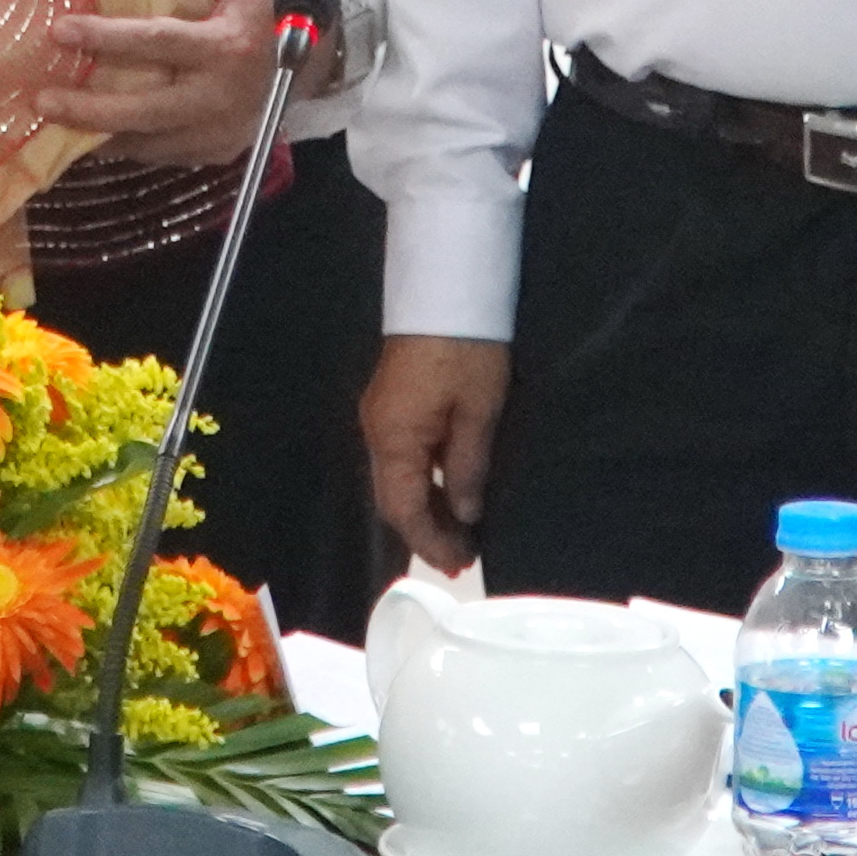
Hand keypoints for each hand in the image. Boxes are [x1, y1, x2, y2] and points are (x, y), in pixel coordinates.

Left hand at [38, 0, 294, 167]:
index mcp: (228, 47)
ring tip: (54, 122)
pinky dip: (127, 145)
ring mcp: (221, 132)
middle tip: (41, 99)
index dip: (106, 38)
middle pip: (143, 112)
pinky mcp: (218, 151)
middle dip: (88, 109)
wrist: (324, 55)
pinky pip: (162, 154)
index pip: (158, 43)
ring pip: (148, 144)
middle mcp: (222, 98)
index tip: (61, 30)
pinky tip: (94, 134)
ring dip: (100, 135)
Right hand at [363, 336, 511, 571]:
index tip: (460, 565)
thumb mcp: (479, 412)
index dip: (430, 542)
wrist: (444, 290)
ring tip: (459, 534)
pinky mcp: (390, 404)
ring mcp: (379, 417)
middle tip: (462, 559)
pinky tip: (448, 492)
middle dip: (425, 533)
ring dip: (425, 509)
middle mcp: (376, 433)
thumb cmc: (466, 351)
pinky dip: (422, 484)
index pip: (404, 509)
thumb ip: (468, 468)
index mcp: (394, 439)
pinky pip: (400, 459)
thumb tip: (465, 514)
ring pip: (395, 480)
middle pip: (393, 499)